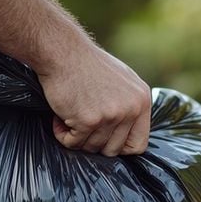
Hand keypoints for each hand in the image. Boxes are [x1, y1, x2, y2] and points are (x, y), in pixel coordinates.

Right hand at [36, 41, 151, 156]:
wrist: (63, 51)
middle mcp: (130, 109)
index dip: (119, 148)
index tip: (104, 141)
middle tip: (81, 127)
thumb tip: (129, 134)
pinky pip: (73, 143)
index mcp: (142, 101)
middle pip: (113, 150)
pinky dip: (62, 134)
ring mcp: (111, 116)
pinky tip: (58, 118)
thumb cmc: (87, 64)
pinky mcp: (88, 120)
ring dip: (77, 137)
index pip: (138, 145)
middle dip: (94, 143)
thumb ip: (130, 106)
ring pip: (92, 148)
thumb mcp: (122, 80)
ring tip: (68, 117)